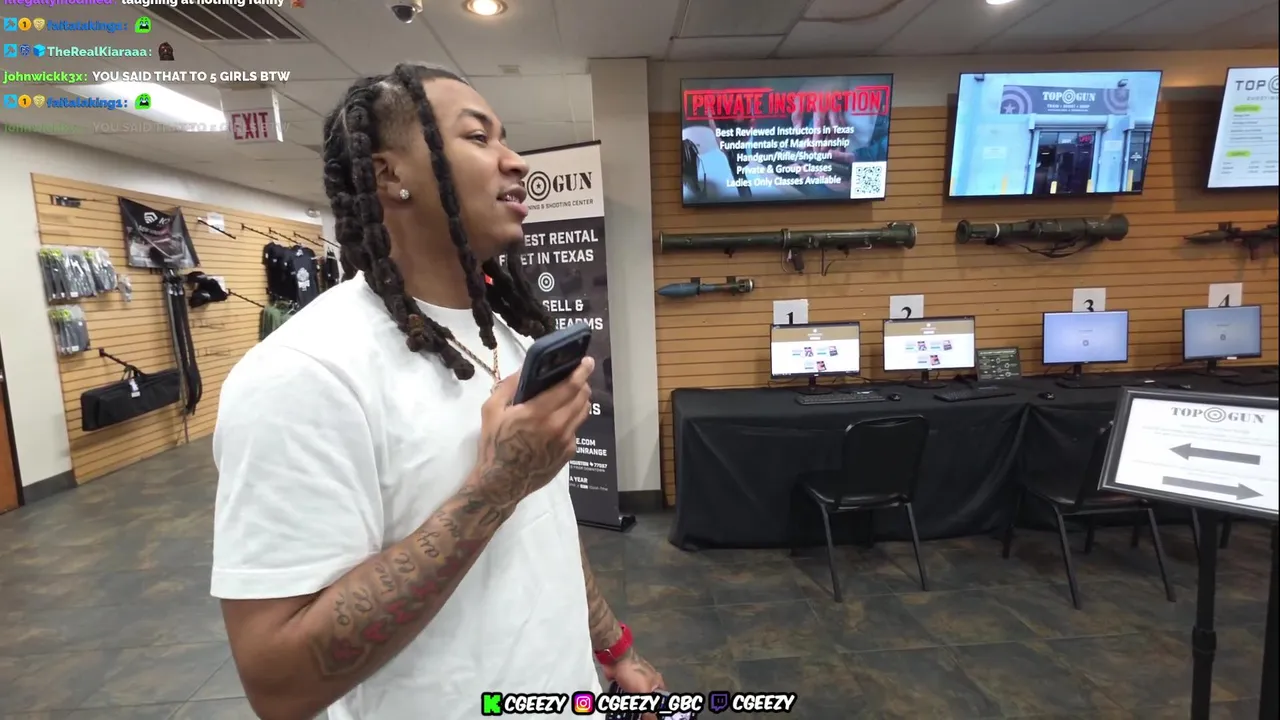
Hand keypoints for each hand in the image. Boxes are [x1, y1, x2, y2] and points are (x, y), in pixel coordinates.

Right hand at [469, 358, 594, 509]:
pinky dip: (571, 420)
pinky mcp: (569, 454)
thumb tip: (525, 369)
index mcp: (539, 413)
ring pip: (583, 413)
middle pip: (582, 397)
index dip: (581, 371)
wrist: (501, 483)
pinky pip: (576, 429)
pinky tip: (558, 421)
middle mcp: (558, 426)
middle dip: (582, 383)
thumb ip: (508, 386)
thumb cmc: (494, 445)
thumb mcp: (491, 411)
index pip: (570, 386)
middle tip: (576, 376)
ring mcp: (566, 441)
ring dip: (580, 400)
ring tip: (571, 395)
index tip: (587, 361)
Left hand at [608, 653, 664, 719]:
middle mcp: (648, 681)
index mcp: (657, 681)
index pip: (662, 699)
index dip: (659, 709)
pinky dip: (623, 701)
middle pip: (648, 700)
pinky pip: (625, 696)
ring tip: (630, 716)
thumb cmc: (633, 673)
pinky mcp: (623, 683)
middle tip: (640, 718)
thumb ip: (648, 707)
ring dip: (632, 706)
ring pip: (635, 699)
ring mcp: (634, 682)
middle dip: (643, 709)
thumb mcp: (643, 692)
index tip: (653, 717)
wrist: (615, 660)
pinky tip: (622, 710)